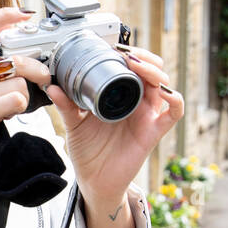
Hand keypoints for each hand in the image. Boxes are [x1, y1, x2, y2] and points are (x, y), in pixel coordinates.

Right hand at [0, 6, 54, 166]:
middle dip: (34, 68)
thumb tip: (12, 37)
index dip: (4, 15)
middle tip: (42, 75)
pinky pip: (17, 99)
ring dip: (22, 95)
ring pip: (17, 81)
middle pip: (11, 57)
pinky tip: (6, 114)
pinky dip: (20, 108)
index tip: (23, 15)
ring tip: (9, 105)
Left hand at [43, 47, 183, 207]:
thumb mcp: (74, 124)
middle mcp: (136, 103)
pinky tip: (164, 92)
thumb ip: (67, 106)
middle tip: (127, 53)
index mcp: (119, 96)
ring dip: (154, 72)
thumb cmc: (88, 151)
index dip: (128, 54)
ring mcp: (147, 116)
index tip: (114, 46)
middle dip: (143, 57)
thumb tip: (52, 86)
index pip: (131, 68)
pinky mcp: (154, 132)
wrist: (94, 181)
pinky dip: (174, 100)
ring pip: (162, 86)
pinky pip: (173, 113)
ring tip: (137, 66)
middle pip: (151, 71)